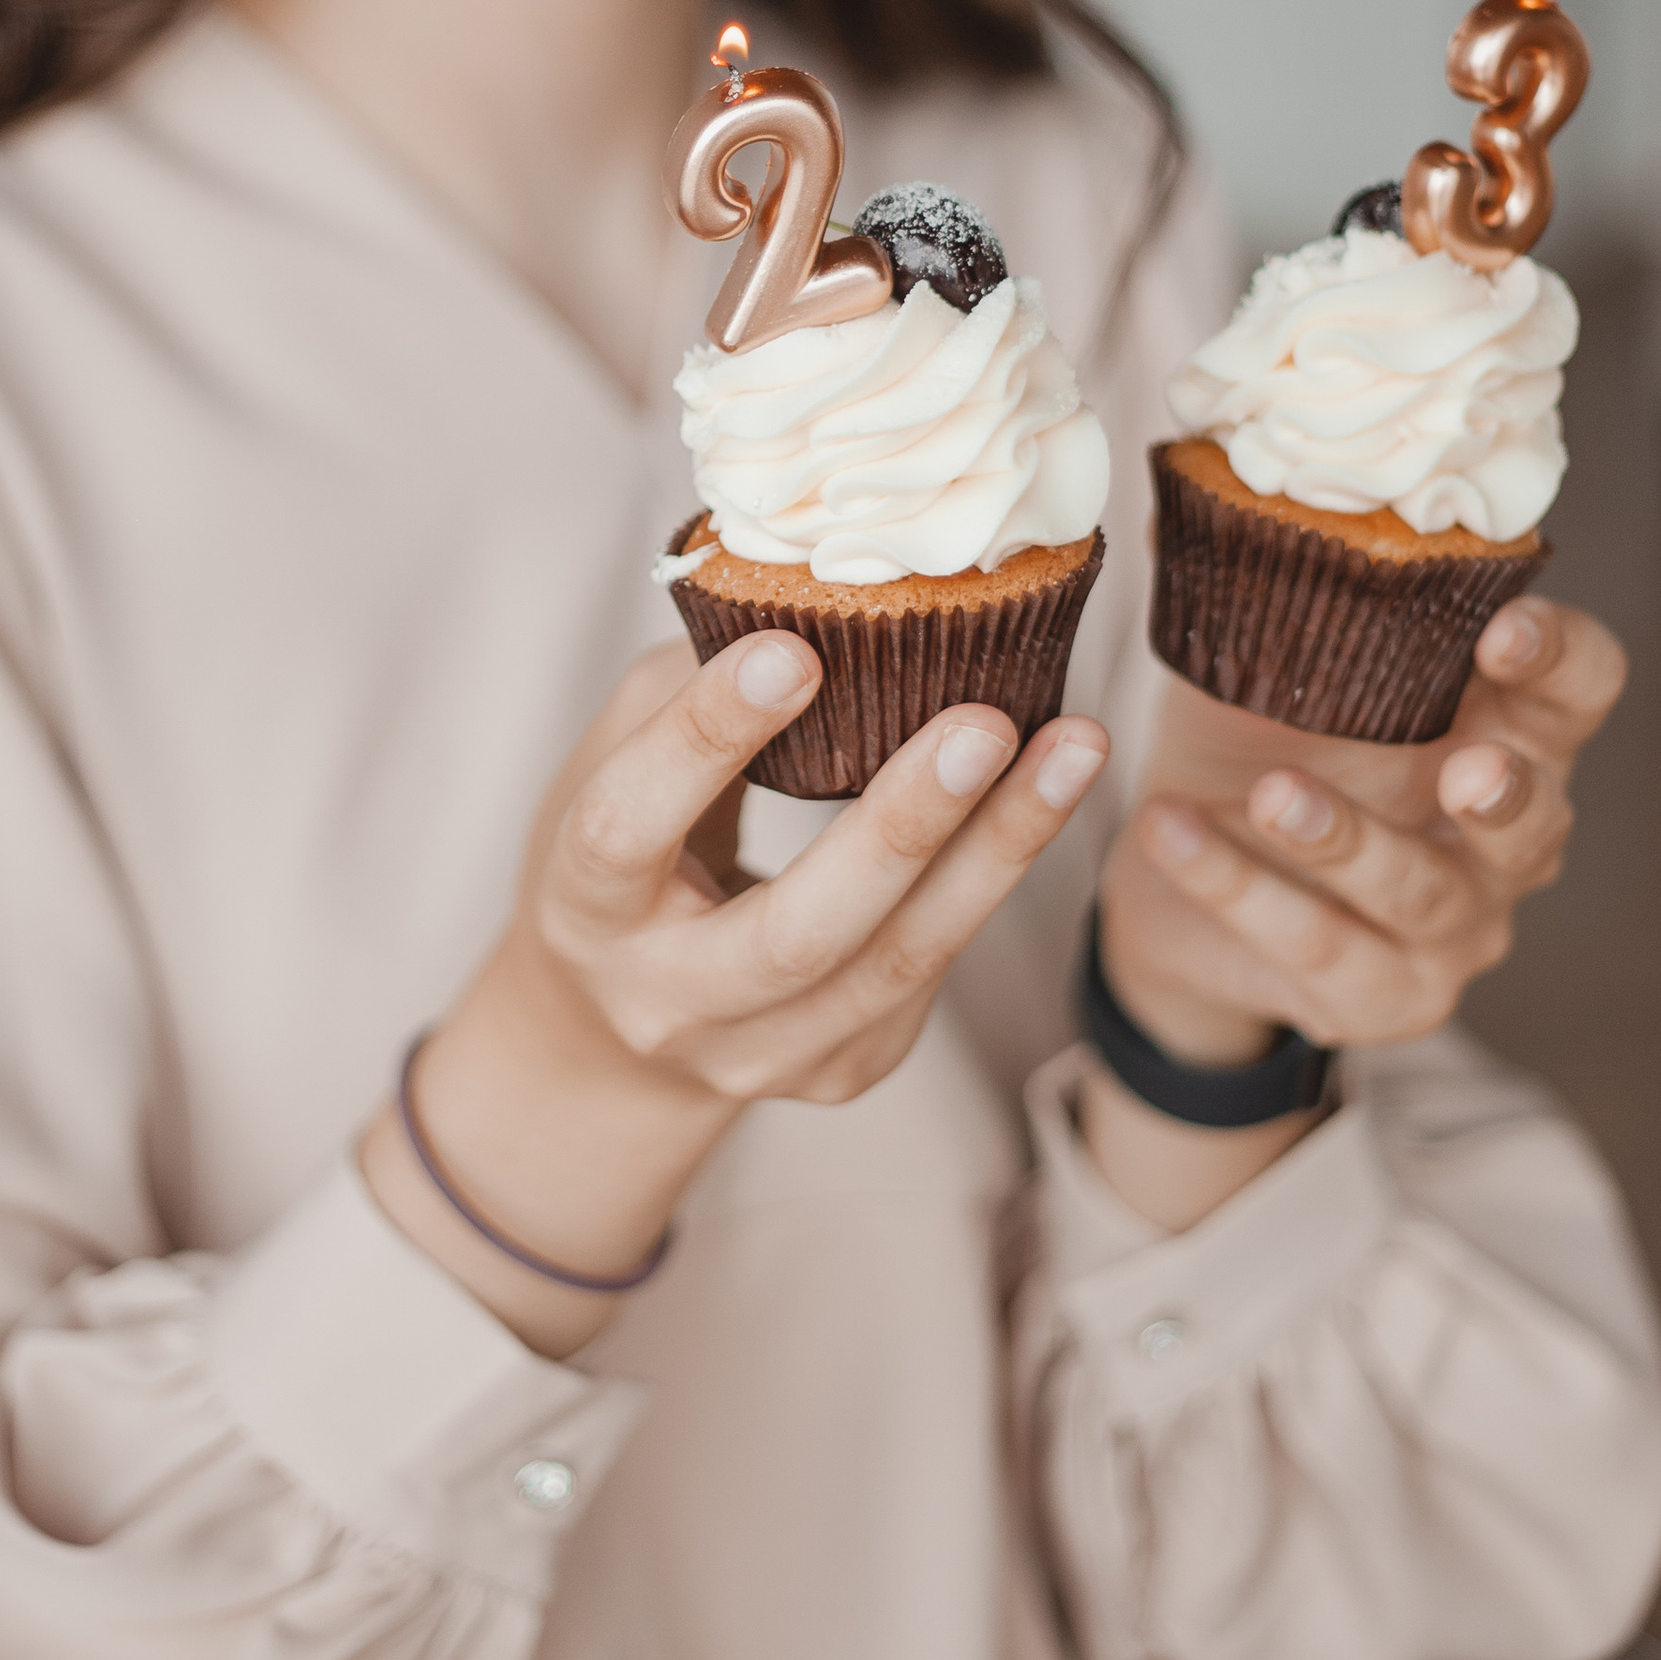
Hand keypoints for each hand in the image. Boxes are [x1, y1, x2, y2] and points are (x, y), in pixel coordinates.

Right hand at [363, 634, 1109, 1353]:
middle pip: (796, 935)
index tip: (791, 651)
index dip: (705, 741)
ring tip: (1075, 745)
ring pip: (898, 964)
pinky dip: (994, 875)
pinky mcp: (842, 1070)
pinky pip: (932, 971)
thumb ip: (691, 687)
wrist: (616, 1038)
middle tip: (983, 722)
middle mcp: (665, 1003)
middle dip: (900, 829)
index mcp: (585, 908)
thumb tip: (809, 589)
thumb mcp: (610, 768)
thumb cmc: (626, 858)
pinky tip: (1048, 794)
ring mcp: (760, 1055)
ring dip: (1000, 849)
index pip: (630, 827)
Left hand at [1080, 596, 1624, 1229]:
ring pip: (1421, 893)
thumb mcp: (1265, 665)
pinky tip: (1169, 833)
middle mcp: (1502, 842)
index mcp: (1505, 733)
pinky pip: (1315, 946)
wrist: (1181, 901)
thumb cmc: (1252, 750)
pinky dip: (1238, 888)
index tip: (1499, 627)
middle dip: (1506, 791)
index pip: (1580, 689)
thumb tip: (1205, 484)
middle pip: (1540, 816)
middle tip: (1465, 763)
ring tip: (1270, 794)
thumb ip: (1263, 585)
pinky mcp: (1379, 998)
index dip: (1556, 658)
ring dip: (1347, 842)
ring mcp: (1452, 931)